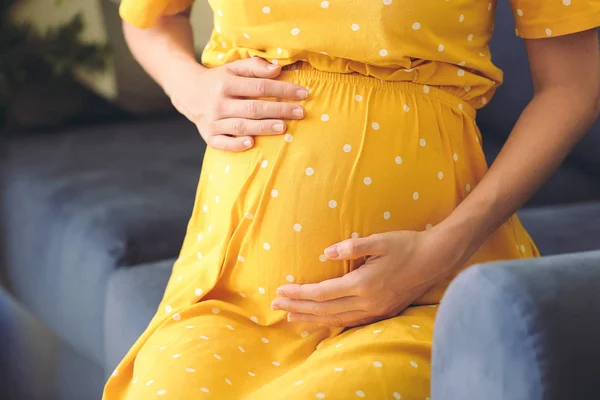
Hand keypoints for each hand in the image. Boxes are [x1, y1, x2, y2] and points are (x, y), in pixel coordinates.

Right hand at [167, 57, 307, 151]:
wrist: (188, 92)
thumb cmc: (219, 80)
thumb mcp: (234, 67)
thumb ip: (255, 66)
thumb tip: (277, 70)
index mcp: (226, 83)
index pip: (260, 86)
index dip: (283, 90)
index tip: (303, 94)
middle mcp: (219, 102)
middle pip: (253, 108)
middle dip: (279, 110)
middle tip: (300, 112)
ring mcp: (213, 121)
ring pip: (241, 126)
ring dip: (263, 127)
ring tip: (284, 127)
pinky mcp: (208, 135)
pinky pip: (222, 143)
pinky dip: (235, 144)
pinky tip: (252, 144)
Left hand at [271, 230, 453, 326]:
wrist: (435, 259)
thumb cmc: (406, 245)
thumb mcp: (378, 240)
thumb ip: (350, 247)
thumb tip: (326, 253)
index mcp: (363, 284)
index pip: (321, 293)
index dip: (298, 294)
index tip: (280, 290)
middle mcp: (367, 302)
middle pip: (324, 310)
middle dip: (297, 308)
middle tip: (276, 306)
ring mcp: (375, 311)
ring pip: (336, 320)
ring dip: (311, 319)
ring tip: (291, 318)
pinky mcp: (382, 313)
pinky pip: (351, 323)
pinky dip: (331, 324)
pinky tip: (321, 323)